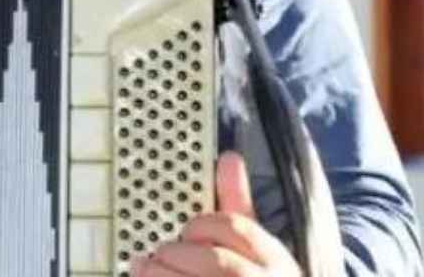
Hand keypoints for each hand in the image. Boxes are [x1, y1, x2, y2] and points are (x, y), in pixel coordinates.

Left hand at [132, 152, 301, 275]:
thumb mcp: (257, 248)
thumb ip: (238, 204)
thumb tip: (229, 157)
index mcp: (276, 260)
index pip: (235, 227)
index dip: (200, 225)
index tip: (186, 234)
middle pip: (215, 261)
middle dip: (176, 255)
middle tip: (159, 257)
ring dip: (159, 275)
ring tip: (147, 272)